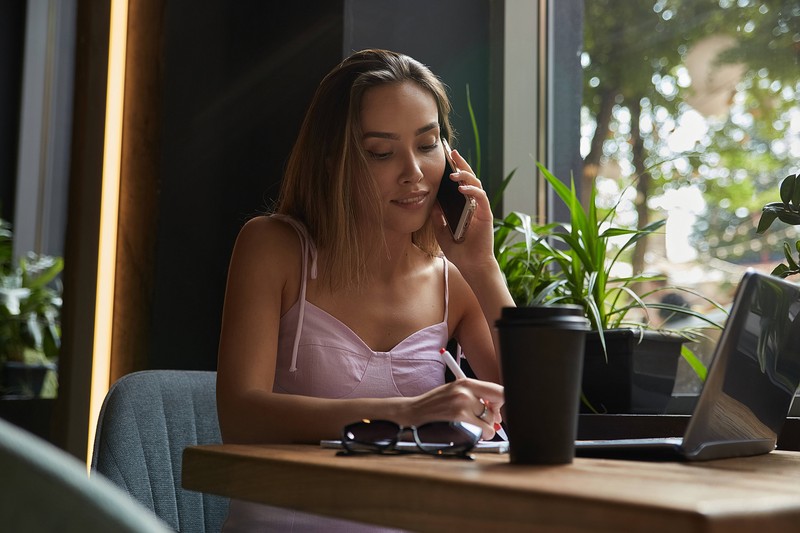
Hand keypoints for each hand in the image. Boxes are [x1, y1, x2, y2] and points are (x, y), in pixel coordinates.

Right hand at [407, 378, 503, 439]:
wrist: (414, 412)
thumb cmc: (435, 404)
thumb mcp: (454, 392)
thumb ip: (475, 397)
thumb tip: (496, 410)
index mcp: (466, 382)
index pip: (496, 389)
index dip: (501, 400)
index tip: (496, 408)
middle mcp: (465, 390)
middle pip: (499, 400)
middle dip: (496, 413)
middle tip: (490, 419)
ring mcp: (462, 404)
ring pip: (491, 419)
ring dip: (486, 427)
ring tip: (474, 426)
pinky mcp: (459, 418)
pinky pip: (484, 430)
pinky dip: (482, 434)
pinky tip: (471, 432)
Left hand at [431, 149, 496, 273]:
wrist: (471, 265)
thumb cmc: (459, 251)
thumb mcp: (441, 232)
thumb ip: (438, 218)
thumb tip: (432, 202)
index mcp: (464, 207)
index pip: (460, 184)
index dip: (455, 169)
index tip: (446, 157)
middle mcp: (474, 205)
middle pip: (470, 178)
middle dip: (462, 164)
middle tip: (452, 151)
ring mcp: (481, 209)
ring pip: (477, 184)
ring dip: (466, 176)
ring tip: (454, 172)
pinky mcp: (486, 215)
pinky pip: (481, 198)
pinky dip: (473, 190)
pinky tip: (462, 188)